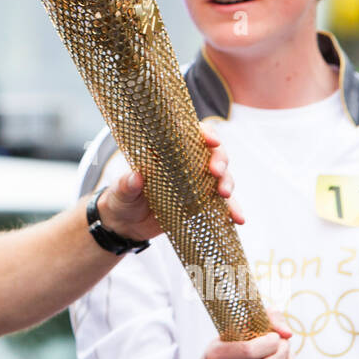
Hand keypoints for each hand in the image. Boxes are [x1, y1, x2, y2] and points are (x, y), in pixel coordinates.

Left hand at [97, 120, 244, 242]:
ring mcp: (196, 185)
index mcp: (167, 152)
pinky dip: (231, 211)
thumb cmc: (121, 199)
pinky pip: (221, 206)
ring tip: (224, 195)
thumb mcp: (120, 192)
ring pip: (221, 178)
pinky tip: (237, 219)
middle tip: (215, 172)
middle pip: (212, 154)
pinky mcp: (200, 205)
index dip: (204, 133)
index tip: (209, 140)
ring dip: (228, 183)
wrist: (125, 225)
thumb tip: (135, 177)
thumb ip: (127, 184)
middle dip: (220, 159)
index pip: (190, 134)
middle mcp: (186, 165)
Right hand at [189, 309, 296, 358]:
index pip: (250, 350)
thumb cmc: (223, 356)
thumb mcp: (230, 335)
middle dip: (284, 353)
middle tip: (286, 346)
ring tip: (289, 357)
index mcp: (213, 357)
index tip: (276, 337)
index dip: (271, 342)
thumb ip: (260, 320)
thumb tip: (287, 333)